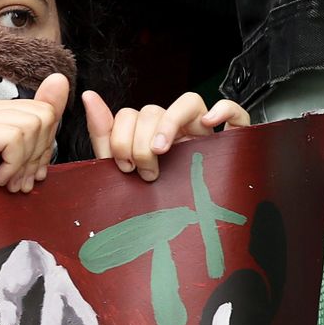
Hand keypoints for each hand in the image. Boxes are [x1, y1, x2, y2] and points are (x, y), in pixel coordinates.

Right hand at [0, 72, 70, 194]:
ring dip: (23, 163)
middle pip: (39, 117)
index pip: (42, 111)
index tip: (30, 169)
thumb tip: (59, 79)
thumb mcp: (29, 151)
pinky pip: (12, 138)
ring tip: (10, 181)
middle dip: (36, 155)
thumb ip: (45, 114)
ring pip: (28, 126)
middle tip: (21, 179)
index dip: (44, 145)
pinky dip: (12, 165)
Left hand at [81, 90, 249, 181]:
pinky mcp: (231, 137)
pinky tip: (208, 125)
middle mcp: (175, 128)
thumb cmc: (153, 196)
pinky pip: (234, 111)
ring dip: (168, 126)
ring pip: (188, 103)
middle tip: (143, 171)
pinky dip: (223, 110)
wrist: (187, 227)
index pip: (130, 115)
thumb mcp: (120, 166)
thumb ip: (102, 132)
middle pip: (154, 111)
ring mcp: (203, 131)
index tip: (123, 165)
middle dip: (140, 143)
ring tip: (161, 151)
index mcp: (147, 134)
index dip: (121, 137)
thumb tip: (89, 97)